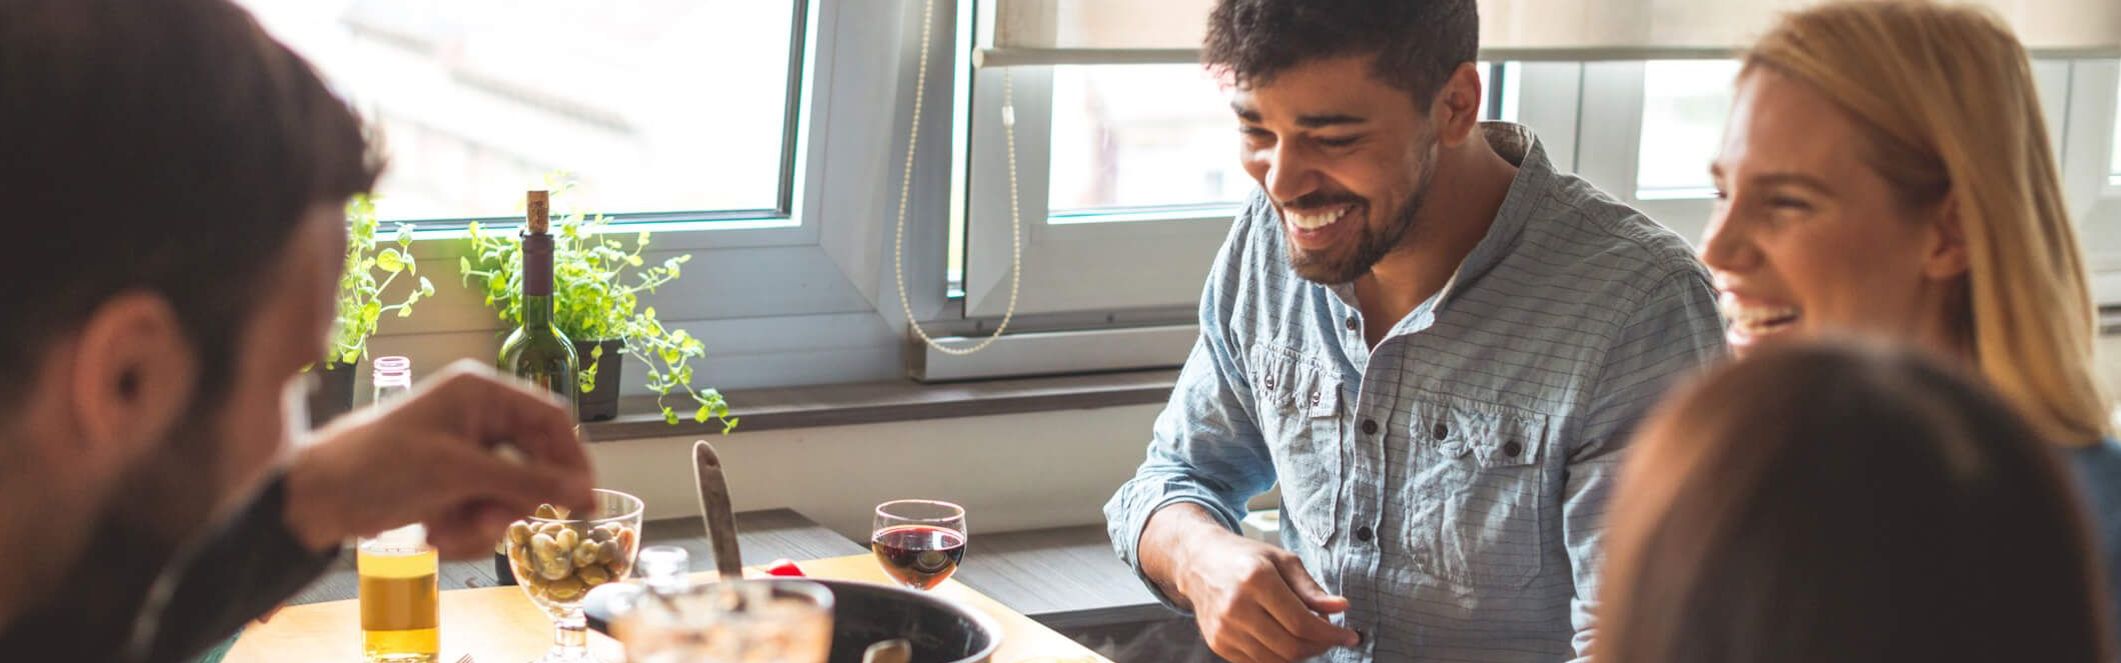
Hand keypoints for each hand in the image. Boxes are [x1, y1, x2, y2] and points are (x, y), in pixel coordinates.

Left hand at [283, 360, 594, 557]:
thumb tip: (584, 492)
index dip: (571, 459)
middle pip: (532, 460)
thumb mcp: (459, 473)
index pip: (550, 419)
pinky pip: (481, 506)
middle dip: (514, 499)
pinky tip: (434, 532)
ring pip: (507, 491)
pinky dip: (463, 526)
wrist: (315, 498)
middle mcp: (477, 416)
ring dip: (484, 519)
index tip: (584, 499)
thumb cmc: (381, 467)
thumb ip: (527, 481)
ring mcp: (462, 450)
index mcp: (481, 392)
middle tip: (501, 523)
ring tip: (449, 531)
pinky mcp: (448, 481)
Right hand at [1143, 505, 1358, 662]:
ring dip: (1301, 654)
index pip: (1301, 622)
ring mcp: (1224, 629)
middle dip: (1319, 647)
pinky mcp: (1217, 643)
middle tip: (1330, 637)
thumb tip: (1341, 608)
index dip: (1331, 635)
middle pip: (1291, 646)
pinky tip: (1286, 640)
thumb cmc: (1246, 558)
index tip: (1350, 636)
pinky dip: (1279, 657)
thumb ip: (1311, 589)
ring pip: (1276, 660)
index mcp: (1256, 579)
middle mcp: (1236, 606)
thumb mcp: (1282, 561)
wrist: (1198, 562)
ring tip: (1308, 637)